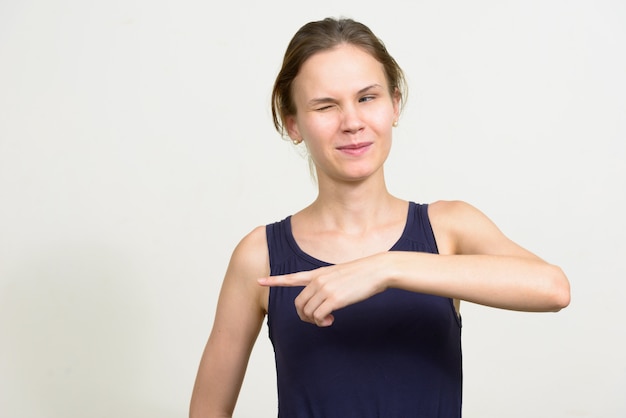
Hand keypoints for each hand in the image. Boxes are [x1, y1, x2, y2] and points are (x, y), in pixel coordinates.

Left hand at [257, 254, 388, 326]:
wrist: (377, 270)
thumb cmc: (362, 274)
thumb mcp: (340, 274)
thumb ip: (327, 285)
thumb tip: (323, 302)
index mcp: (318, 273)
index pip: (292, 277)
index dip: (274, 280)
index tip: (259, 281)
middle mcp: (318, 280)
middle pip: (298, 304)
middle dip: (304, 316)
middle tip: (317, 320)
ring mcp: (325, 289)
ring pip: (307, 312)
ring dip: (315, 321)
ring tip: (328, 320)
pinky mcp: (334, 299)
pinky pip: (318, 316)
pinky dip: (322, 322)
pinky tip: (331, 321)